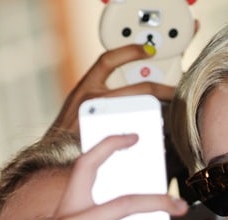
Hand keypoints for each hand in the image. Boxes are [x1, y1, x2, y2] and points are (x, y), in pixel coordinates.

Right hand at [46, 45, 176, 136]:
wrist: (51, 160)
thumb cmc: (68, 137)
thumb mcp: (81, 110)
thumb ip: (103, 102)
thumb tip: (135, 102)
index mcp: (85, 90)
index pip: (107, 61)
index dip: (129, 52)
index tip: (148, 50)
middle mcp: (90, 101)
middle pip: (135, 88)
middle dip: (161, 89)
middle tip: (176, 92)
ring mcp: (99, 121)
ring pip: (139, 111)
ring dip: (160, 112)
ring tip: (173, 115)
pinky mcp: (105, 141)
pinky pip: (134, 136)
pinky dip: (149, 136)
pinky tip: (159, 139)